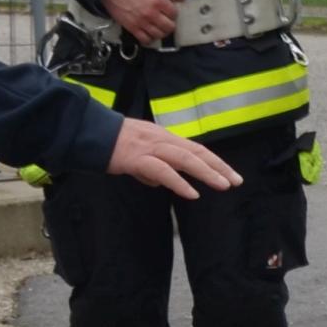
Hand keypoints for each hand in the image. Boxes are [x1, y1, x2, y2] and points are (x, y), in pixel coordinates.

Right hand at [102, 0, 183, 43]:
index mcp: (158, 1)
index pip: (174, 14)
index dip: (173, 11)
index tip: (169, 9)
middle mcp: (151, 14)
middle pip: (169, 27)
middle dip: (170, 23)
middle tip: (166, 19)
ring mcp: (141, 22)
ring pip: (158, 35)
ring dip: (161, 31)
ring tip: (159, 26)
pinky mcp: (131, 28)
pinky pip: (145, 40)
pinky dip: (149, 39)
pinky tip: (149, 33)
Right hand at [105, 116, 235, 197]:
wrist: (89, 134)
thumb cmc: (112, 145)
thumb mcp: (137, 156)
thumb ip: (151, 169)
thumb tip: (161, 183)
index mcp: (164, 138)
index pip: (195, 149)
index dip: (214, 162)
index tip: (231, 175)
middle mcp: (162, 139)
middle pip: (196, 152)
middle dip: (219, 166)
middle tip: (237, 181)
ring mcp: (150, 147)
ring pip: (185, 159)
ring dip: (206, 172)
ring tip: (223, 185)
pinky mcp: (137, 158)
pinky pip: (163, 171)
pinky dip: (179, 182)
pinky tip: (192, 193)